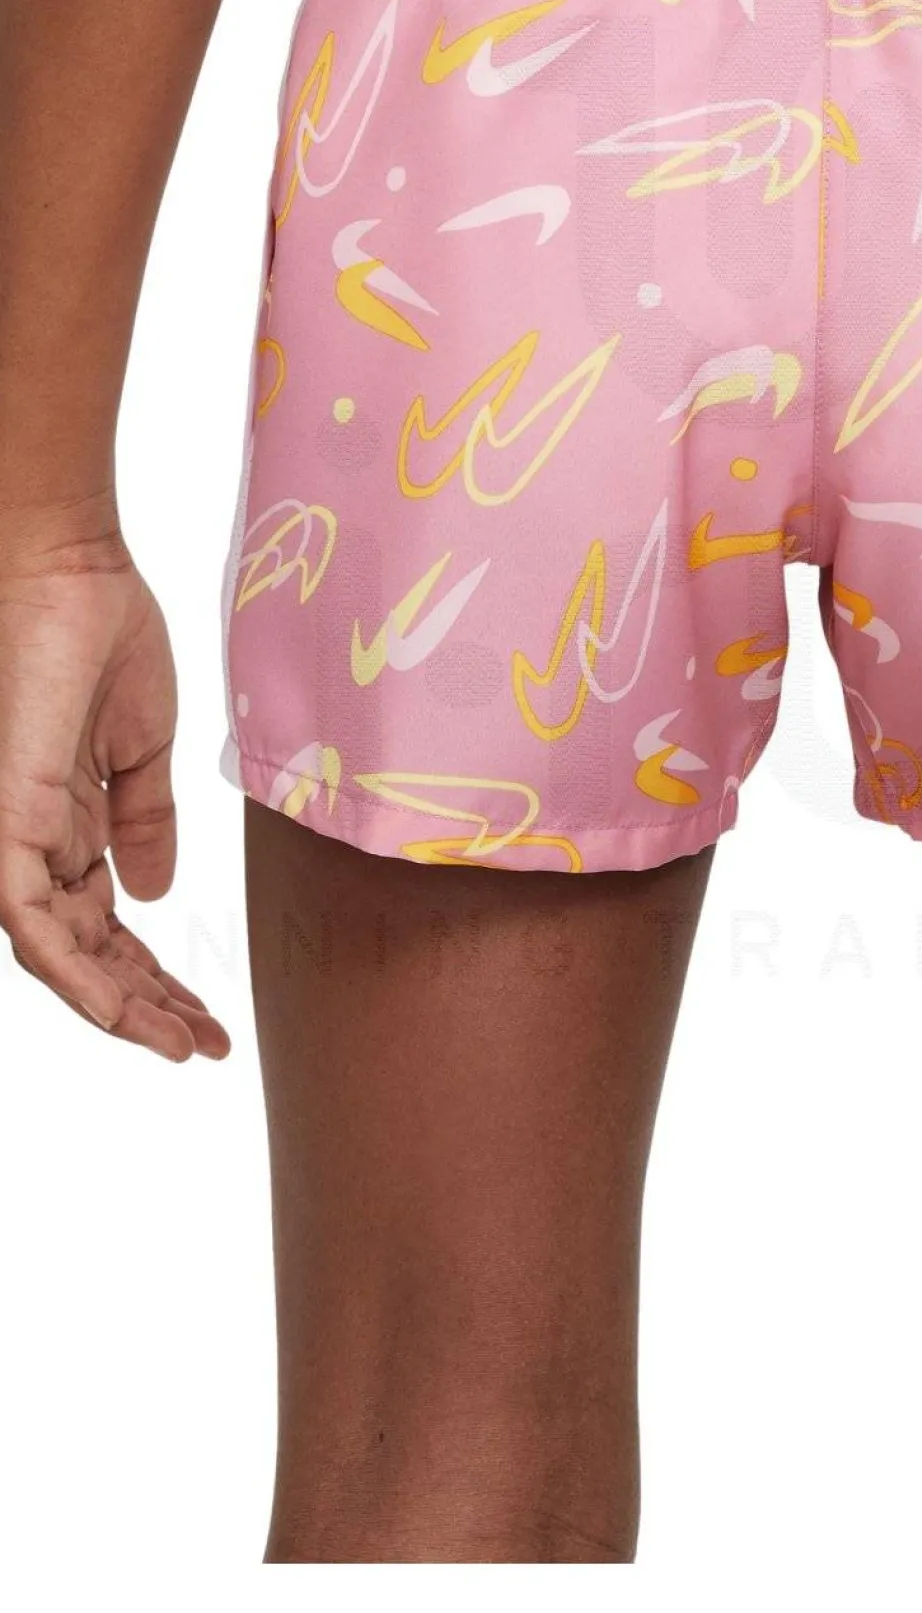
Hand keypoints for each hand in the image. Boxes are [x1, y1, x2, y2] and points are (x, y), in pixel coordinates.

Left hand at [0, 519, 228, 1062]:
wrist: (65, 566)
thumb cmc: (98, 628)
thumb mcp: (143, 745)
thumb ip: (145, 821)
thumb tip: (153, 894)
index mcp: (64, 822)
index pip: (105, 925)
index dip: (156, 979)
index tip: (209, 1021)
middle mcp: (31, 842)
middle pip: (86, 952)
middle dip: (145, 1007)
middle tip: (204, 1046)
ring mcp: (12, 837)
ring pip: (56, 955)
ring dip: (117, 1007)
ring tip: (177, 1043)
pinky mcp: (4, 824)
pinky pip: (28, 921)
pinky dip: (73, 972)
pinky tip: (120, 1010)